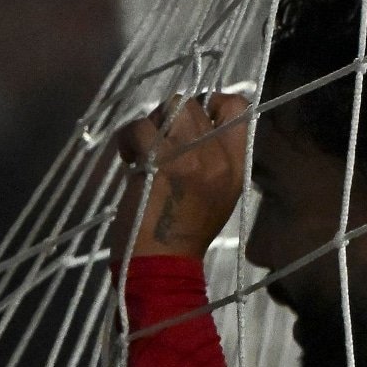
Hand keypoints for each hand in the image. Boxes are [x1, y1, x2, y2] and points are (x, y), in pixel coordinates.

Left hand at [112, 93, 249, 259]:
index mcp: (237, 166)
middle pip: (194, 103)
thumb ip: (212, 160)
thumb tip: (189, 128)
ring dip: (148, 124)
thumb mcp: (217, 195)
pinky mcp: (160, 160)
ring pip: (169, 107)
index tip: (193, 119)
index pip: (239, 107)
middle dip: (169, 116)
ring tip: (141, 151)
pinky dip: (127, 138)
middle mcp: (218, 157)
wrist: (164, 266)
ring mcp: (190, 156)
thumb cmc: (184, 235)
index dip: (213, 101)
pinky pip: (139, 126)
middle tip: (158, 143)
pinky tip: (128, 159)